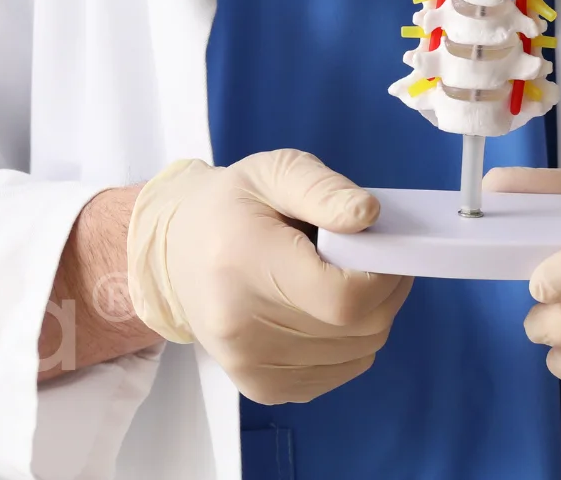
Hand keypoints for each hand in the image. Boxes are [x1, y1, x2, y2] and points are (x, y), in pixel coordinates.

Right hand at [127, 150, 413, 404]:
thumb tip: (368, 216)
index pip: (343, 297)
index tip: (383, 248)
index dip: (384, 275)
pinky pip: (341, 371)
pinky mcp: (261, 387)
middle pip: (359, 328)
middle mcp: (242, 325)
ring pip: (358, 352)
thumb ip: (323, 190)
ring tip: (342, 278)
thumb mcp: (272, 172)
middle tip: (373, 257)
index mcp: (244, 263)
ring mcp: (251, 364)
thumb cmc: (229, 209)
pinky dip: (351, 342)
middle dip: (385, 291)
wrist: (175, 254)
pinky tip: (325, 310)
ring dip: (371, 316)